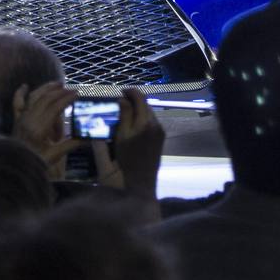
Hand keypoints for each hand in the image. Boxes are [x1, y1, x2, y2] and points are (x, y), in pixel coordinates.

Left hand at [11, 81, 81, 180]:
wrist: (15, 168)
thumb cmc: (35, 162)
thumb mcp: (54, 155)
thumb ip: (70, 144)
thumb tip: (87, 138)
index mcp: (39, 128)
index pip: (55, 108)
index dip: (66, 99)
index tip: (77, 94)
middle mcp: (29, 120)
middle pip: (46, 100)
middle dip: (60, 93)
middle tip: (72, 90)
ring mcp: (21, 119)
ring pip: (34, 98)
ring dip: (46, 89)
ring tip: (58, 84)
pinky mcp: (17, 120)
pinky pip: (17, 104)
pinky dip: (20, 93)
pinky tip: (25, 86)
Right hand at [111, 89, 164, 213]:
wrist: (139, 187)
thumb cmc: (124, 165)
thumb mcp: (119, 138)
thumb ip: (122, 117)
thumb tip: (122, 99)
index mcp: (145, 123)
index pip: (140, 98)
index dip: (130, 92)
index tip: (119, 92)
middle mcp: (156, 125)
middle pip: (146, 105)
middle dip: (133, 101)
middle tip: (119, 104)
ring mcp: (160, 133)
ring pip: (149, 114)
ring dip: (138, 111)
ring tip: (123, 114)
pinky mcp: (160, 140)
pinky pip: (152, 123)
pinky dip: (142, 120)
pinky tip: (131, 126)